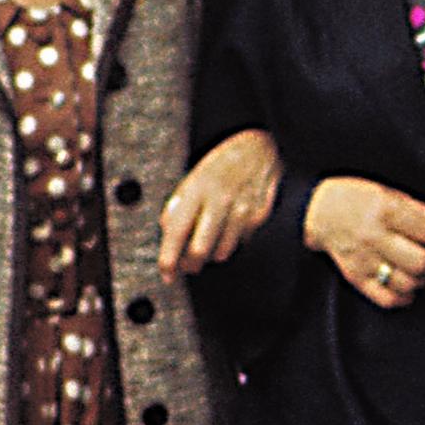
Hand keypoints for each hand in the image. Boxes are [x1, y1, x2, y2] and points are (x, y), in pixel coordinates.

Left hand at [160, 128, 281, 280]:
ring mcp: (242, 209)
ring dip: (211, 254)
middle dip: (190, 264)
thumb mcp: (190, 180)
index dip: (169, 257)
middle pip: (201, 249)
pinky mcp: (258, 216)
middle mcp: (220, 199)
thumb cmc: (218, 168)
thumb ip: (177, 208)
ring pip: (222, 252)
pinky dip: (230, 242)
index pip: (178, 230)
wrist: (257, 150)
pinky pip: (240, 243)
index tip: (166, 274)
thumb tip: (169, 237)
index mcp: (197, 189)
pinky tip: (229, 227)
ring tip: (208, 242)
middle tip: (186, 265)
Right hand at [301, 175, 424, 308]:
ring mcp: (365, 260)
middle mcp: (376, 237)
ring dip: (423, 280)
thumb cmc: (358, 198)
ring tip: (423, 271)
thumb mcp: (392, 194)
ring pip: (407, 283)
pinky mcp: (357, 277)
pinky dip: (404, 297)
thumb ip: (423, 212)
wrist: (319, 211)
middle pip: (421, 263)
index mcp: (387, 211)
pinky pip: (386, 298)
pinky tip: (408, 286)